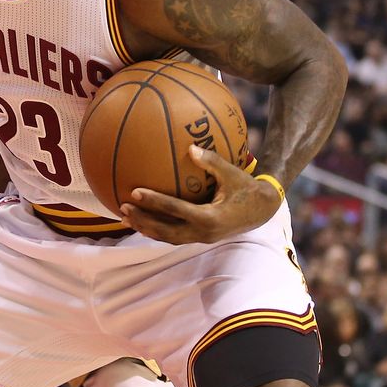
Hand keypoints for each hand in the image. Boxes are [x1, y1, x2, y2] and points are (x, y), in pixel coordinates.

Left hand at [119, 146, 280, 244]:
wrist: (263, 210)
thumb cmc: (247, 188)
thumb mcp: (232, 173)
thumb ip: (212, 161)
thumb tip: (191, 147)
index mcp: (210, 217)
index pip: (175, 210)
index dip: (154, 202)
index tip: (134, 192)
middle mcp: (203, 232)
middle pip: (165, 230)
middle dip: (143, 220)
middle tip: (123, 207)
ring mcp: (201, 238)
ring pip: (167, 237)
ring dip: (146, 228)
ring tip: (125, 217)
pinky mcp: (200, 238)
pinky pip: (174, 236)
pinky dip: (157, 230)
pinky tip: (144, 221)